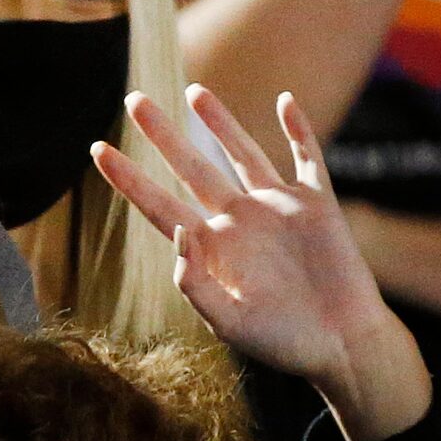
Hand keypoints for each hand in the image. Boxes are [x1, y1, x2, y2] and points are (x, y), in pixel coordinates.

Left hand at [93, 86, 431, 440]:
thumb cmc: (283, 341)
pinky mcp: (317, 205)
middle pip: (191, 166)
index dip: (129, 179)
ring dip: (220, 122)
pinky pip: (306, 159)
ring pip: (242, 153)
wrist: (344, 349)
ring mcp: (277, 208)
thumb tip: (179, 230)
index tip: (97, 149)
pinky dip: (298, 130)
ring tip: (194, 90)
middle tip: (134, 99)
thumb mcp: (227, 321)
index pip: (159, 204)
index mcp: (212, 247)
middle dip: (163, 134)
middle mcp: (238, 220)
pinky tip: (285, 101)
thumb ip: (195, 282)